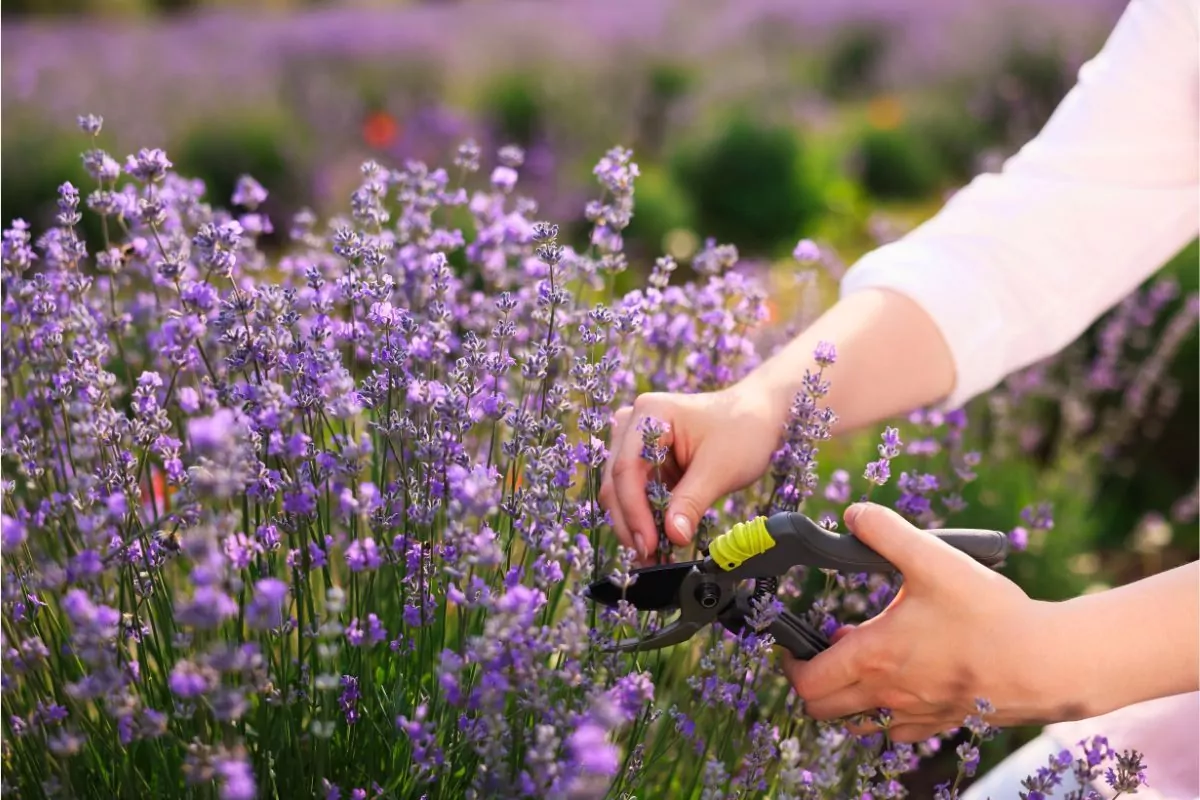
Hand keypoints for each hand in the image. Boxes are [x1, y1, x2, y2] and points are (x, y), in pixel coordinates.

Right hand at [599, 387, 781, 562]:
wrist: (760, 416)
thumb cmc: (744, 431)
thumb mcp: (720, 469)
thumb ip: (691, 502)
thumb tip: (672, 536)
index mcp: (650, 413)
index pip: (627, 470)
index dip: (634, 512)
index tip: (648, 545)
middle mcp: (633, 424)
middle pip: (617, 482)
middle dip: (631, 523)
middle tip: (650, 558)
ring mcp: (636, 440)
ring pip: (621, 491)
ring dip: (636, 524)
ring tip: (655, 554)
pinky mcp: (645, 458)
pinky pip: (636, 493)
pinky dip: (646, 517)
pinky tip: (659, 539)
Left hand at [782, 503, 1063, 742]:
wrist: (1046, 662)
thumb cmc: (989, 615)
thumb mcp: (932, 558)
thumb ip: (886, 531)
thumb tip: (854, 514)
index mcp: (874, 657)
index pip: (806, 680)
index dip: (789, 662)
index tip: (791, 641)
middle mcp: (887, 694)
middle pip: (822, 708)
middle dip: (811, 680)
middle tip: (824, 647)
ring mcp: (915, 714)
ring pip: (856, 722)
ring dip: (845, 697)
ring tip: (861, 660)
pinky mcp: (942, 722)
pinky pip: (895, 732)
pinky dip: (883, 713)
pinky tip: (898, 682)